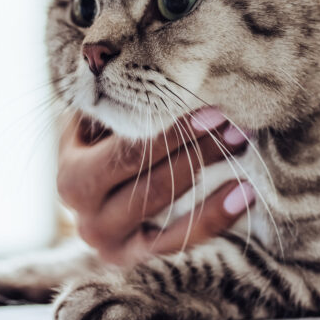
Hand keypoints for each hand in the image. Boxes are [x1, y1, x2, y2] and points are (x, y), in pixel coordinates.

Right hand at [56, 107, 252, 264]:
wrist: (89, 192)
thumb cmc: (99, 145)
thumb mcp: (94, 123)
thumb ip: (110, 101)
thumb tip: (126, 59)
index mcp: (73, 179)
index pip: (128, 153)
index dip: (173, 132)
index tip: (212, 109)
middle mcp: (87, 219)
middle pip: (151, 183)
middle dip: (198, 150)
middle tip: (235, 125)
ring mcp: (112, 244)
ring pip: (168, 212)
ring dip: (212, 178)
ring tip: (243, 148)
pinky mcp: (138, 260)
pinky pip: (182, 242)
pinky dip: (216, 217)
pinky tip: (246, 194)